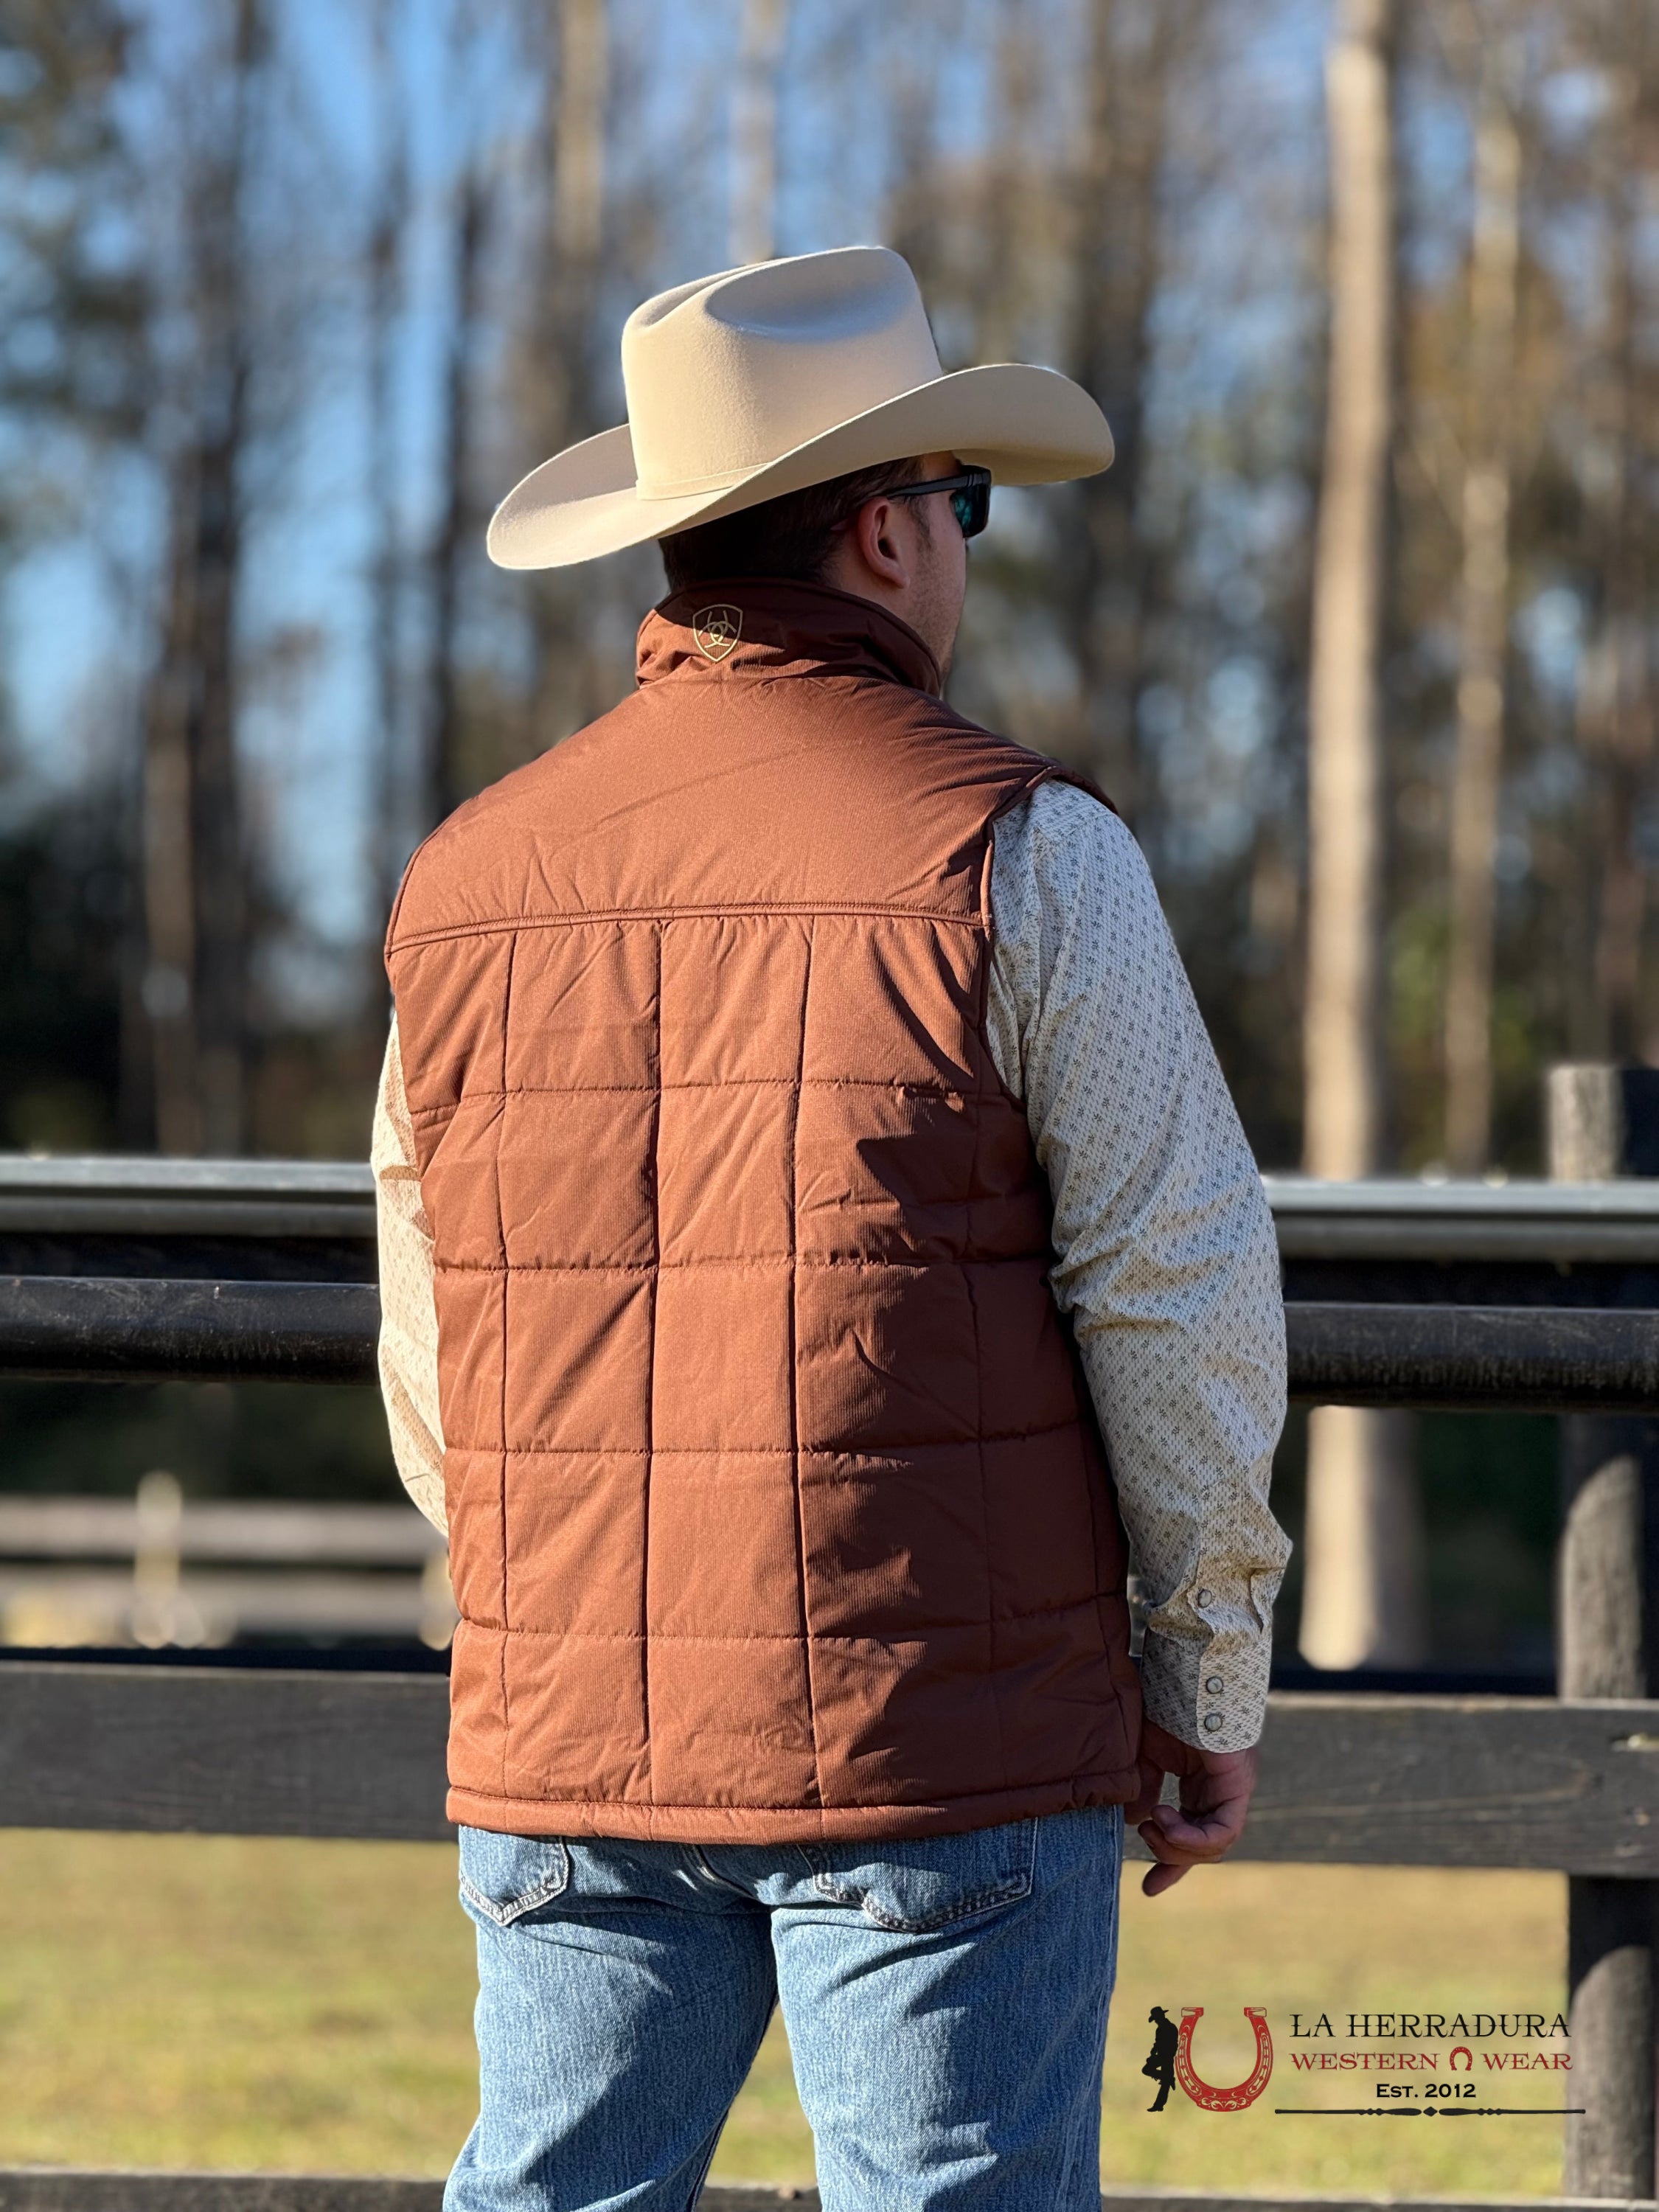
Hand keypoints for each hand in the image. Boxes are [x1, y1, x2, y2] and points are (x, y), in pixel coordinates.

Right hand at [1124, 1718, 1256, 1898]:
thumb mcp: (1142, 1755)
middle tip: (1145, 1837)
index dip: (1170, 1863)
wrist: (1179, 1678)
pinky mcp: (1238, 1786)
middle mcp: (1217, 1791)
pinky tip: (1166, 1822)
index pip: (1191, 1834)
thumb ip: (1141, 1789)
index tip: (1149, 1888)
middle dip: (1170, 1856)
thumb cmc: (1159, 1705)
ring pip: (1215, 1846)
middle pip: (1204, 1848)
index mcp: (1198, 1784)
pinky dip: (1193, 1838)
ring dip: (1177, 1846)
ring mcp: (1230, 1790)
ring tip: (1154, 1825)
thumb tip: (1138, 1822)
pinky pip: (1223, 1831)